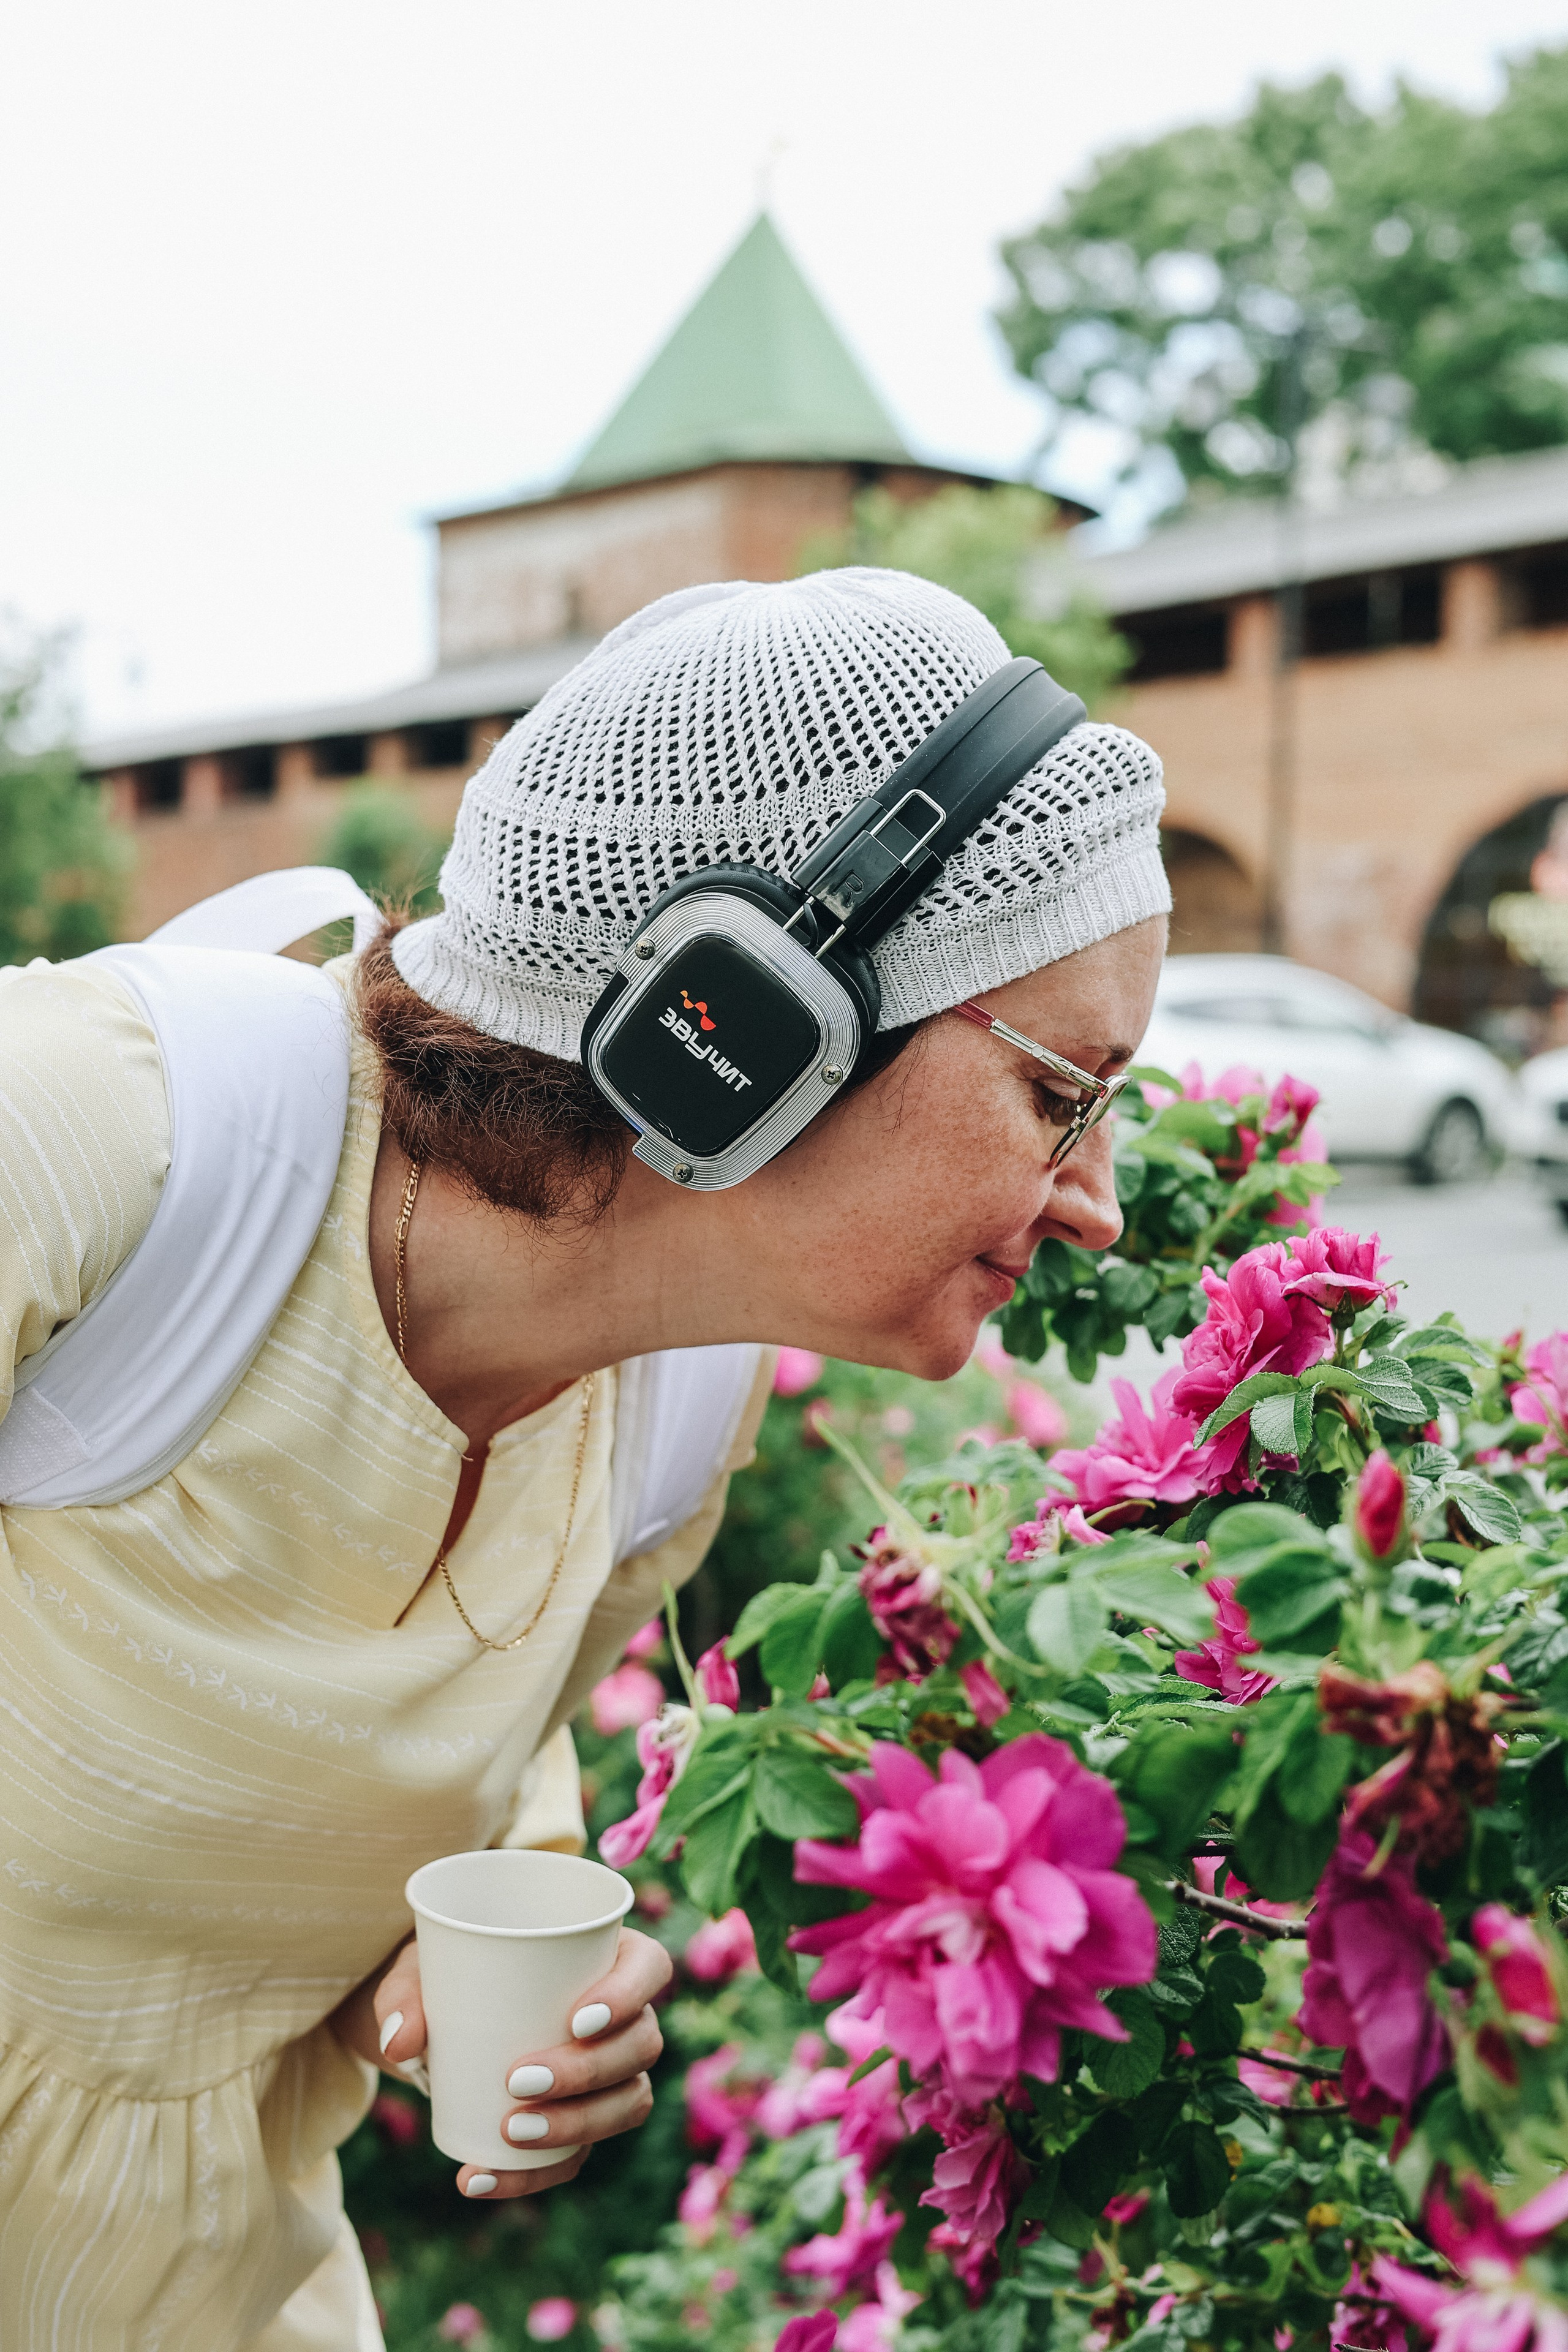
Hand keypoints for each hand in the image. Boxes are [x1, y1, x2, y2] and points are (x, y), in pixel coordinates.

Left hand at [373, 1925, 672, 2199]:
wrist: (438, 2017)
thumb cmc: (447, 1971)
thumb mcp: (420, 1968)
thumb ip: (404, 1995)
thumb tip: (401, 2043)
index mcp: (606, 1954)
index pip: (649, 1966)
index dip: (628, 1995)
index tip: (576, 2019)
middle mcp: (623, 2015)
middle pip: (641, 2044)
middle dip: (588, 2072)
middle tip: (519, 2080)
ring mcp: (610, 2074)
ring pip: (629, 2103)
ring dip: (577, 2125)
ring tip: (509, 2132)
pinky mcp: (582, 2122)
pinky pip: (579, 2156)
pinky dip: (533, 2173)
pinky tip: (481, 2176)